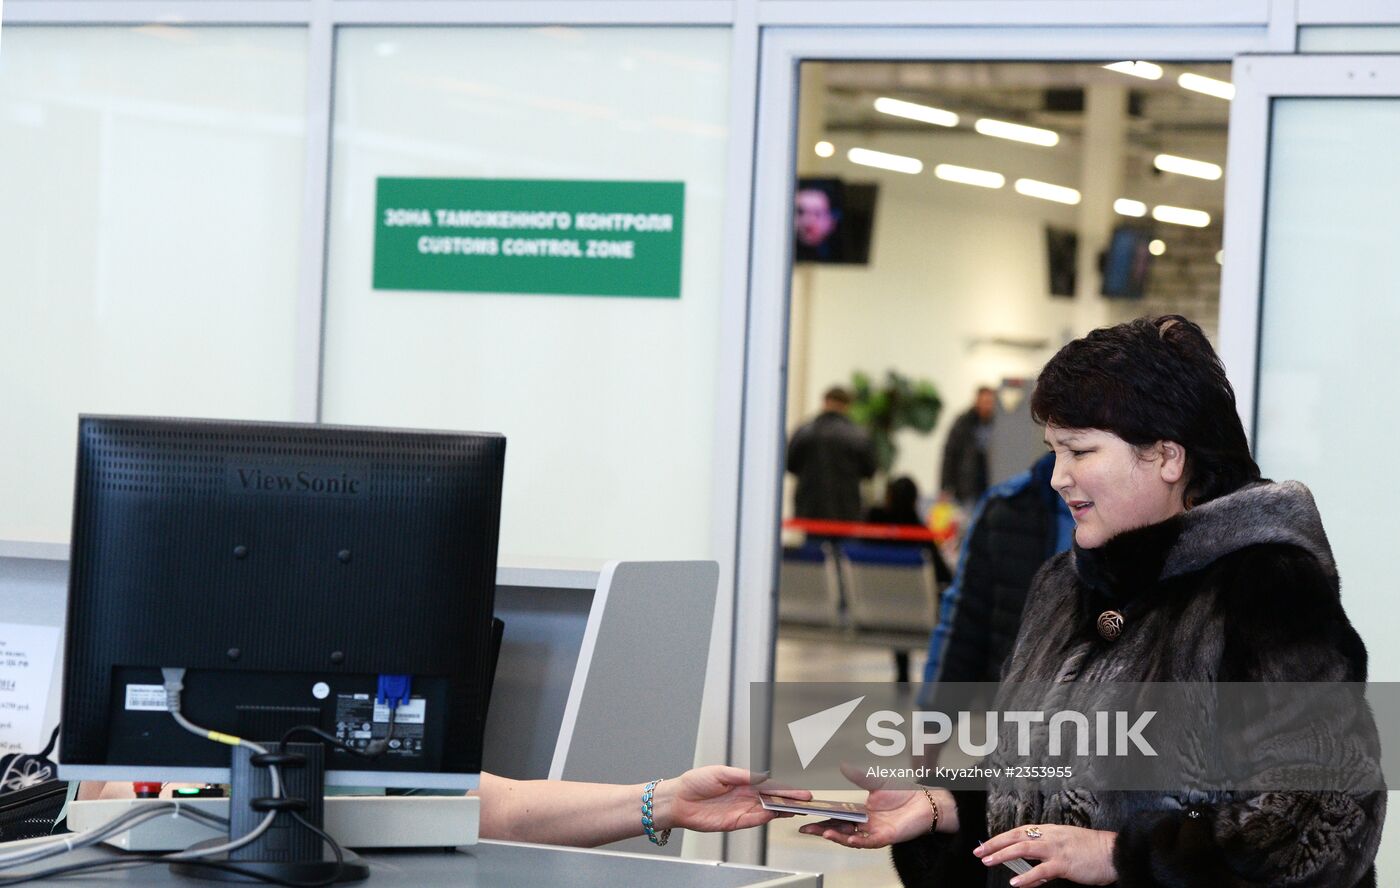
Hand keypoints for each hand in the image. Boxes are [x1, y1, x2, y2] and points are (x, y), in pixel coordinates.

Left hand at [656, 766, 811, 832]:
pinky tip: (776, 815)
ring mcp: (741, 810)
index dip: (786, 789)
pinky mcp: (734, 822)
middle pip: (772, 799)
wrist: (678, 800)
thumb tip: (762, 775)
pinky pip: (754, 821)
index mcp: (743, 782)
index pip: (770, 786)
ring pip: (767, 811)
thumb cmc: (694, 782)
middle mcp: (745, 796)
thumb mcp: (721, 772)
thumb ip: (743, 776)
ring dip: (781, 810)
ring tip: (797, 809)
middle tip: (806, 801)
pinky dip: (766, 818)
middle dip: (789, 800)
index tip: (800, 791)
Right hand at [798, 766, 949, 848]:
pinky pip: (868, 842)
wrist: (924, 801)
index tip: (807, 816)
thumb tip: (843, 765)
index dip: (822, 818)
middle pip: (839, 829)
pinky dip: (856, 841)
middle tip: (806, 829)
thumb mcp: (876, 782)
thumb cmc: (904, 793)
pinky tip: (847, 838)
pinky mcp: (885, 837)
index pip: (836, 817)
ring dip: (837, 836)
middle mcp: (865, 824)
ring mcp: (874, 831)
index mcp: (860, 812)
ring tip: (824, 833)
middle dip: (822, 830)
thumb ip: (858, 776)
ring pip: (850, 838)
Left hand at [975, 823, 1116, 885]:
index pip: (1019, 831)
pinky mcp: (1064, 864)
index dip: (1001, 837)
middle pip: (1016, 837)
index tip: (986, 844)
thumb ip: (1045, 857)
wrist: (1113, 853)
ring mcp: (1056, 849)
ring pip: (1023, 849)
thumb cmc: (1091, 850)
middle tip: (979, 851)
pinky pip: (1041, 871)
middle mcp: (1050, 836)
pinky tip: (1015, 881)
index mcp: (1050, 831)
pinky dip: (1026, 876)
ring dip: (1003, 855)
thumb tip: (1028, 873)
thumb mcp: (1065, 846)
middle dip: (995, 843)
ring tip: (988, 862)